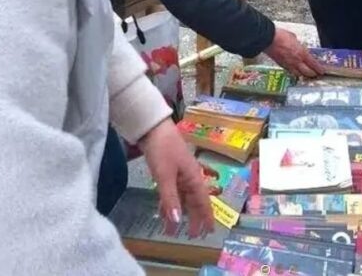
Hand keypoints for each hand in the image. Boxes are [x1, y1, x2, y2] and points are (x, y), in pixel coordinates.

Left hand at [139, 119, 213, 237]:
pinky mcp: (169, 170)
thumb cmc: (163, 149)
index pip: (204, 202)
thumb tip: (178, 222)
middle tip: (193, 235)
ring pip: (183, 197)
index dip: (206, 217)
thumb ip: (171, 199)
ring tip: (174, 228)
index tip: (208, 232)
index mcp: (194, 178)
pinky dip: (171, 202)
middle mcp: (190, 177)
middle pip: (194, 201)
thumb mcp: (165, 176)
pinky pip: (173, 191)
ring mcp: (180, 173)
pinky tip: (164, 210)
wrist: (153, 126)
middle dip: (194, 218)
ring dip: (180, 212)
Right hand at [265, 29, 326, 77]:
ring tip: (305, 75)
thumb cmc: (280, 36)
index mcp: (301, 53)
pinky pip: (290, 71)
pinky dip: (294, 72)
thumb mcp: (294, 37)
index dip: (318, 69)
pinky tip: (295, 71)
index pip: (313, 64)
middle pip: (307, 72)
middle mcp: (296, 61)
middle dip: (313, 74)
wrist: (268, 39)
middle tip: (316, 75)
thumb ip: (298, 44)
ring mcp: (288, 64)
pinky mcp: (281, 65)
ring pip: (298, 74)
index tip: (322, 71)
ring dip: (303, 75)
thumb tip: (298, 45)